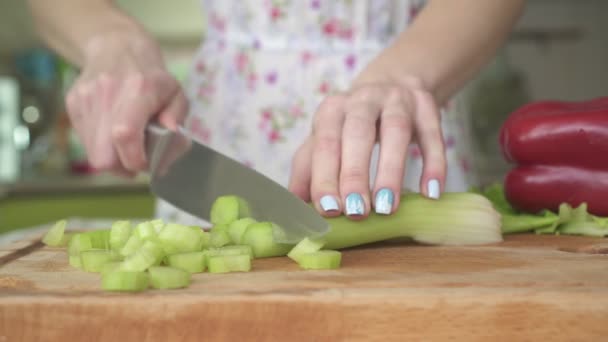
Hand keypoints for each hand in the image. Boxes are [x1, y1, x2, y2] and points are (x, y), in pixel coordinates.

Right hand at [65, 32, 187, 175]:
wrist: (116, 48)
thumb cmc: (153, 77)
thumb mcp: (176, 94)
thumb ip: (176, 120)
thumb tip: (169, 143)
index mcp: (140, 90)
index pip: (124, 134)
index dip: (134, 160)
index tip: (146, 163)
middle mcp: (108, 93)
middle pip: (103, 156)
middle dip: (121, 167)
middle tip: (135, 159)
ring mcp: (86, 98)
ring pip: (92, 153)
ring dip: (112, 158)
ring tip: (126, 144)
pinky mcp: (73, 104)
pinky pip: (85, 141)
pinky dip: (101, 145)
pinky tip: (112, 132)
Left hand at [289, 77, 445, 218]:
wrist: (392, 84)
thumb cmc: (351, 125)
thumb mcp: (326, 139)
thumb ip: (308, 169)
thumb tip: (293, 207)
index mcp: (331, 111)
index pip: (324, 144)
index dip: (325, 176)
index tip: (328, 209)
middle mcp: (362, 100)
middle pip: (356, 134)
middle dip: (355, 174)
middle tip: (356, 212)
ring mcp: (397, 101)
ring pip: (396, 131)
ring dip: (390, 171)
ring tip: (387, 208)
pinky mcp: (427, 107)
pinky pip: (433, 135)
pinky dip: (433, 164)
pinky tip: (430, 193)